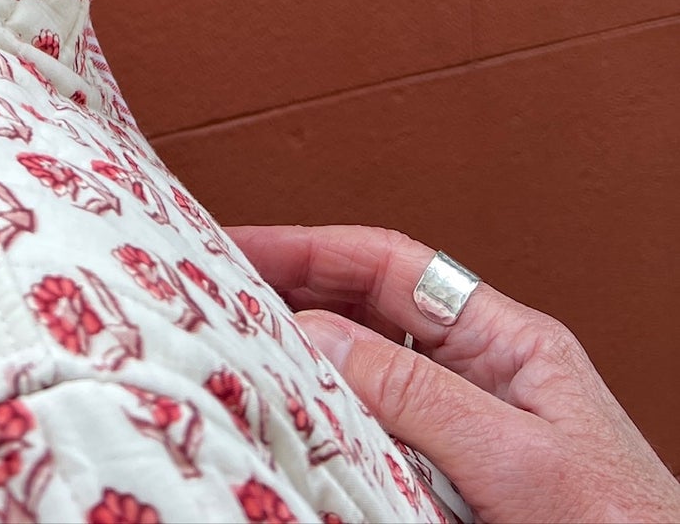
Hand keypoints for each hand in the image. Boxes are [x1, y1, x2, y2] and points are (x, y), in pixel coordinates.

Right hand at [226, 223, 679, 523]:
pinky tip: (297, 431)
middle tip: (214, 293)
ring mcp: (472, 433)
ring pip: (367, 375)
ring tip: (241, 356)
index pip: (391, 266)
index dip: (309, 247)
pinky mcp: (458, 489)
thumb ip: (419, 396)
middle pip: (370, 310)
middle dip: (293, 292)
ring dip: (306, 362)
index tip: (237, 244)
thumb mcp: (519, 461)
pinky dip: (330, 427)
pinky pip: (378, 439)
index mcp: (511, 344)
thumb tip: (318, 332)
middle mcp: (487, 378)